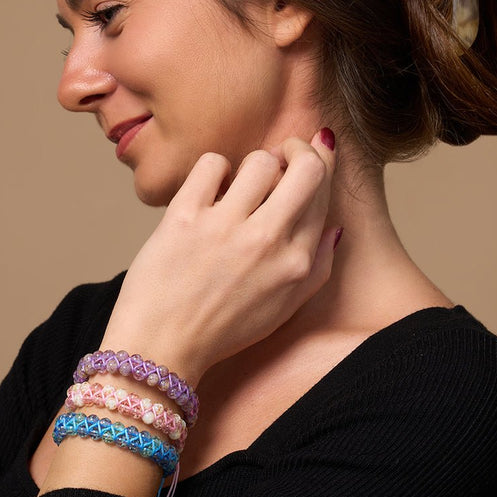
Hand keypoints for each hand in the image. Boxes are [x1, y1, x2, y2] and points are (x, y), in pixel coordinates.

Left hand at [100, 129, 338, 382]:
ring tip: (237, 184)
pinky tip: (208, 192)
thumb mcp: (284, 308)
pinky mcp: (185, 218)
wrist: (162, 348)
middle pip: (306, 166)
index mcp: (296, 263)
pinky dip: (212, 170)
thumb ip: (318, 268)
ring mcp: (225, 228)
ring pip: (259, 162)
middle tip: (281, 154)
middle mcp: (267, 242)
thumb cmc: (222, 329)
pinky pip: (212, 164)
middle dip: (297, 149)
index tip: (303, 156)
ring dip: (252, 166)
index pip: (323, 191)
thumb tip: (335, 227)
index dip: (319, 162)